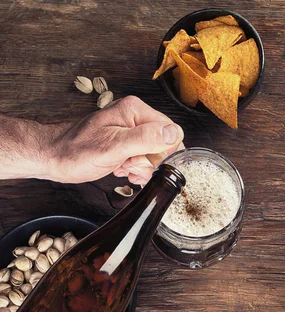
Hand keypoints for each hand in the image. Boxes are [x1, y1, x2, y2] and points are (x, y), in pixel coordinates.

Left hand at [49, 96, 183, 184]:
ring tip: (125, 168)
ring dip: (143, 166)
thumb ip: (145, 138)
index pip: (172, 131)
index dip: (162, 152)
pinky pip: (145, 155)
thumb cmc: (75, 151)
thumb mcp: (113, 147)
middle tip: (130, 165)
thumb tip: (173, 134)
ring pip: (156, 152)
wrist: (53, 157)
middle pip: (165, 143)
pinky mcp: (127, 140)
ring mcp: (131, 128)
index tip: (143, 161)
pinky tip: (124, 169)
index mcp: (135, 110)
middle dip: (151, 161)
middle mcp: (136, 116)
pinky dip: (137, 167)